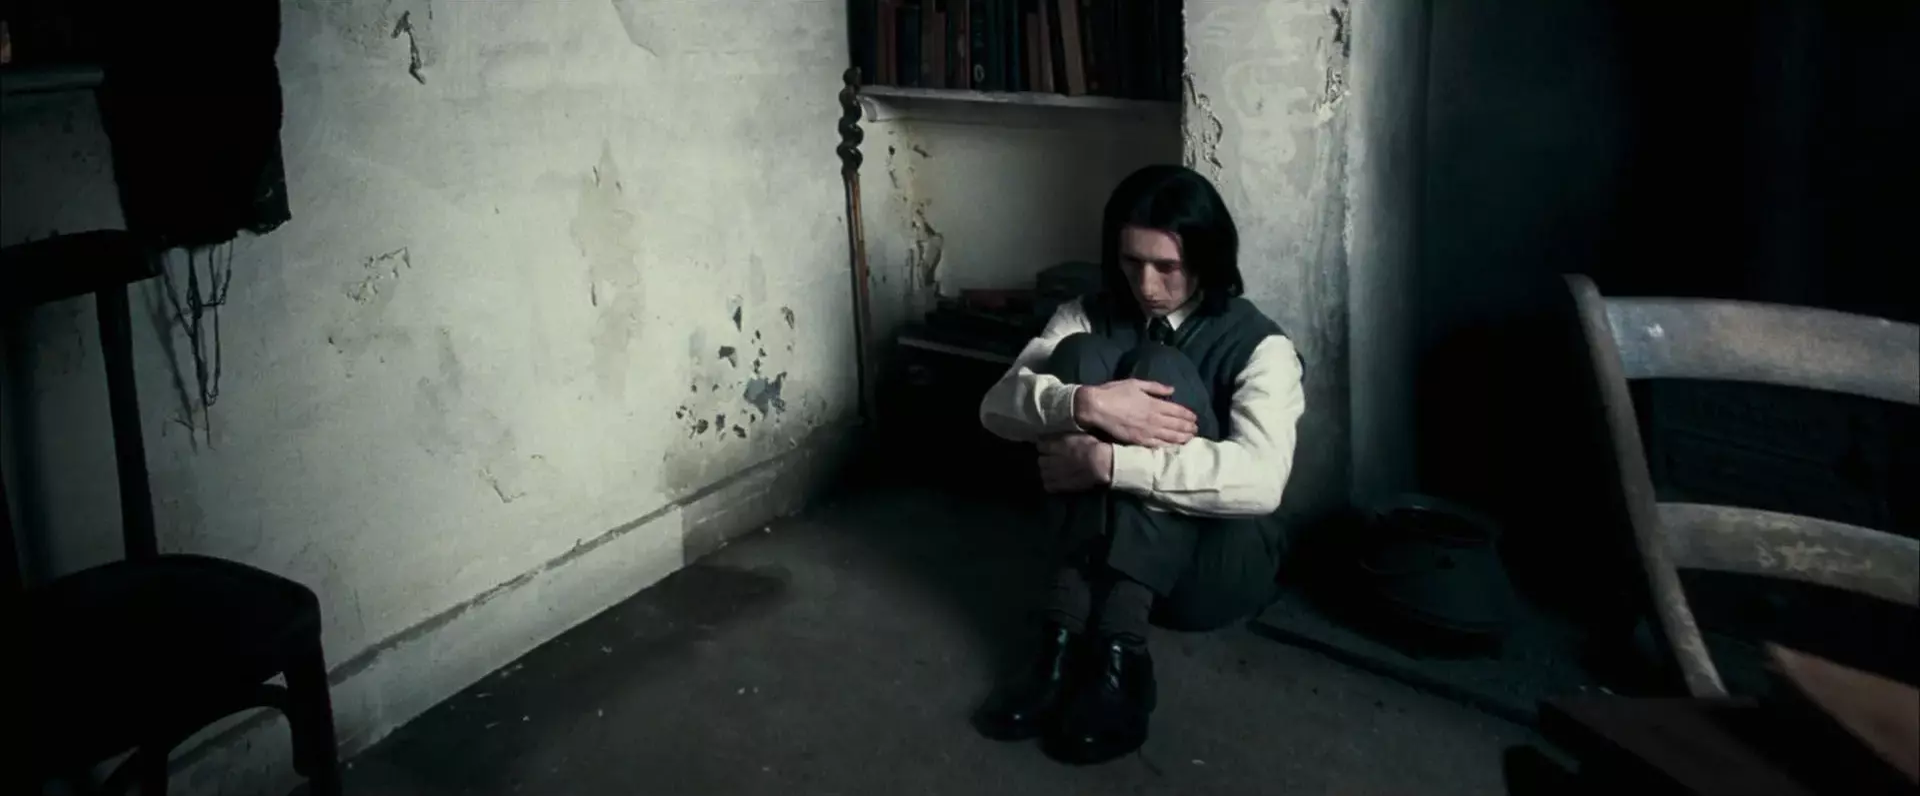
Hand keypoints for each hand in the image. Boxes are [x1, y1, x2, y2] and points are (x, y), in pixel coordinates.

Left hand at [1037, 433, 1112, 493]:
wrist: (1101, 464)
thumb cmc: (1093, 447)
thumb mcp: (1077, 435)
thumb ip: (1064, 437)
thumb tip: (1058, 437)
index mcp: (1055, 446)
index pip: (1040, 446)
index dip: (1044, 446)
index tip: (1047, 446)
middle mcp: (1051, 460)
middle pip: (1040, 460)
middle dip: (1045, 459)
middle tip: (1051, 459)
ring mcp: (1055, 474)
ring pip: (1043, 473)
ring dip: (1047, 471)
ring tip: (1053, 470)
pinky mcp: (1060, 486)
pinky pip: (1048, 486)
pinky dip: (1050, 483)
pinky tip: (1055, 481)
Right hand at [1074, 380, 1198, 447]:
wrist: (1097, 407)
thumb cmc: (1115, 392)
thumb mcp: (1136, 384)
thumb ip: (1155, 387)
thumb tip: (1172, 390)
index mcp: (1154, 404)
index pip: (1177, 410)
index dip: (1188, 415)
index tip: (1195, 418)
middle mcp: (1153, 419)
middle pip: (1176, 424)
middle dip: (1188, 427)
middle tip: (1197, 430)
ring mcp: (1146, 431)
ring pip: (1170, 436)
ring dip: (1182, 437)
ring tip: (1191, 439)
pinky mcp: (1138, 441)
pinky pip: (1157, 445)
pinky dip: (1168, 446)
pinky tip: (1174, 447)